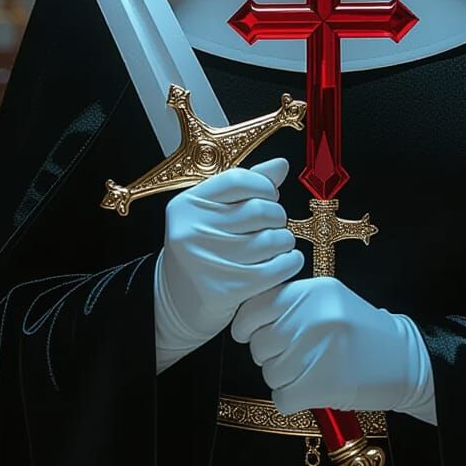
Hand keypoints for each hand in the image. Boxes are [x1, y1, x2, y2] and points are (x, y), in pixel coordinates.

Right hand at [158, 157, 304, 345]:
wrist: (176, 300)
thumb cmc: (201, 248)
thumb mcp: (211, 212)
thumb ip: (245, 186)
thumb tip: (281, 165)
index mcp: (188, 205)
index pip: (238, 180)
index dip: (264, 185)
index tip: (270, 196)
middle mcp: (192, 230)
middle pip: (258, 210)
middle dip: (277, 215)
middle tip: (275, 223)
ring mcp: (207, 261)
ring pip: (270, 240)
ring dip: (285, 240)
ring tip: (279, 243)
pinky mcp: (224, 290)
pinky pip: (274, 270)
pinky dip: (289, 263)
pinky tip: (288, 261)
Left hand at [230, 276, 418, 415]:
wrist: (403, 358)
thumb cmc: (361, 330)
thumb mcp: (330, 299)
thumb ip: (292, 302)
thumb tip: (246, 317)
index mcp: (311, 291)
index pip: (253, 309)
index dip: (246, 327)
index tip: (250, 334)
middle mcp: (312, 317)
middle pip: (259, 345)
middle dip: (270, 356)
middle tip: (294, 356)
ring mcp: (317, 350)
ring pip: (269, 373)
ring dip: (284, 378)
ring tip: (310, 370)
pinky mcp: (323, 384)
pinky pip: (282, 397)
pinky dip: (291, 399)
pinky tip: (311, 389)